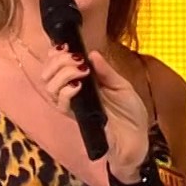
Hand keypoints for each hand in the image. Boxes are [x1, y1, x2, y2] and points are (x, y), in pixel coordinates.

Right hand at [35, 47, 149, 180]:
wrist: (138, 138)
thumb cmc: (131, 113)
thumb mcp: (122, 86)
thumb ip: (106, 71)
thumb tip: (91, 53)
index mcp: (83, 81)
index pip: (57, 65)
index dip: (56, 55)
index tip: (67, 47)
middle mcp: (73, 92)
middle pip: (48, 75)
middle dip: (58, 62)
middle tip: (77, 60)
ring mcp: (73, 106)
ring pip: (50, 88)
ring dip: (63, 74)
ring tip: (82, 71)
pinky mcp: (76, 118)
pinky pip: (61, 104)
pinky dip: (66, 92)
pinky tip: (78, 86)